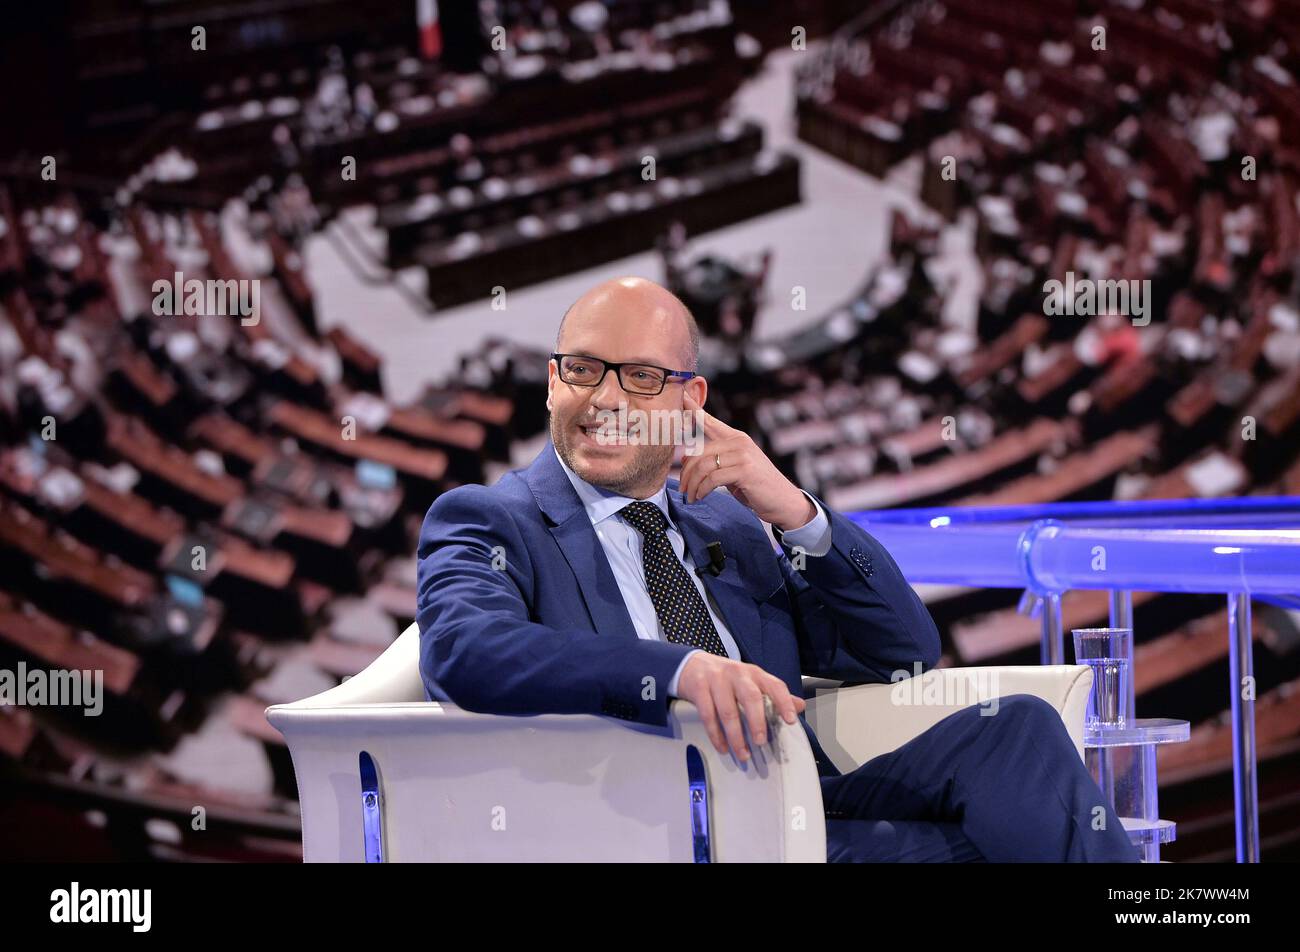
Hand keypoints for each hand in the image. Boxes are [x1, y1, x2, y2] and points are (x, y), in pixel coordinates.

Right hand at [675, 652, 805, 761]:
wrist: (692, 664)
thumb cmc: (726, 677)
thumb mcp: (751, 681)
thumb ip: (774, 694)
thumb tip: (800, 705)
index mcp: (755, 673)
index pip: (774, 685)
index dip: (784, 702)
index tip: (791, 720)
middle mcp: (737, 674)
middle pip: (751, 697)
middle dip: (757, 721)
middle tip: (760, 741)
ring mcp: (717, 679)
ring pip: (728, 710)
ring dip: (735, 736)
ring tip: (742, 753)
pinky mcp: (699, 688)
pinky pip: (708, 715)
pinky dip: (716, 734)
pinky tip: (722, 746)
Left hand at [678, 391, 816, 530]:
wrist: (782, 501)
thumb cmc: (756, 486)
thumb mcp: (734, 468)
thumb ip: (715, 460)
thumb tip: (686, 459)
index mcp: (736, 438)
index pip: (710, 421)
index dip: (694, 408)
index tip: (682, 394)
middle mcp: (740, 442)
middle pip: (699, 452)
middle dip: (686, 472)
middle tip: (682, 488)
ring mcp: (743, 455)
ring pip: (704, 466)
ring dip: (693, 484)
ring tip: (690, 496)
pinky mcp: (745, 470)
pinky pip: (713, 478)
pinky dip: (702, 489)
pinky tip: (700, 496)